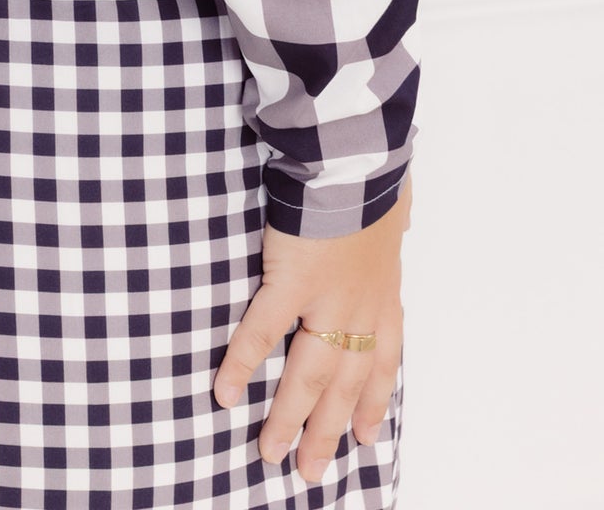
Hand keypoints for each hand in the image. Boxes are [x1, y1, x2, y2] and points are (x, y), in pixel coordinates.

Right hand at [212, 172, 412, 485]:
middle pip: (346, 383)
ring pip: (310, 375)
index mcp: (383, 290)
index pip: (381, 358)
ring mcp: (328, 300)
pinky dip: (243, 365)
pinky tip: (225, 393)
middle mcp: (361, 307)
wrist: (356, 159)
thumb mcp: (395, 207)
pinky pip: (263, 333)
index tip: (365, 434)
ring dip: (290, 419)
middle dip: (329, 430)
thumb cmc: (373, 175)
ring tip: (272, 453)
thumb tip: (402, 210)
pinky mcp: (292, 282)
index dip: (372, 400)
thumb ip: (394, 220)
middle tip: (312, 470)